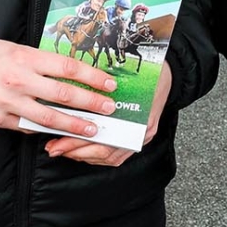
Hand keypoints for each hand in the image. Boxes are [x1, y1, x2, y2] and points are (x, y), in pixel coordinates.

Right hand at [0, 37, 110, 137]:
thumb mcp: (16, 49)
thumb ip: (41, 62)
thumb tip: (70, 74)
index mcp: (26, 58)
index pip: (68, 68)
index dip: (92, 77)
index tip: (109, 83)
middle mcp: (19, 80)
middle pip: (64, 94)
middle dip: (91, 103)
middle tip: (110, 109)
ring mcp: (8, 102)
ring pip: (49, 117)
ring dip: (74, 125)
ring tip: (93, 128)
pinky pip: (28, 128)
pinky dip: (46, 131)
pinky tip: (60, 133)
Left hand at [46, 60, 172, 167]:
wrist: (171, 73)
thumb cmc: (149, 70)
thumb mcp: (126, 73)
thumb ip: (103, 84)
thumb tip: (72, 88)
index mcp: (139, 115)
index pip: (105, 138)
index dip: (79, 142)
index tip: (59, 139)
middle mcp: (141, 130)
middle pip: (105, 150)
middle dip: (76, 151)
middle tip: (55, 148)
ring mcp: (142, 136)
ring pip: (110, 157)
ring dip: (84, 155)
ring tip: (64, 150)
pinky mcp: (140, 137)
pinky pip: (117, 156)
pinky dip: (98, 156)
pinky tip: (83, 152)